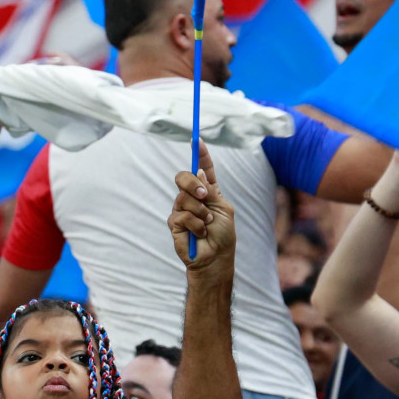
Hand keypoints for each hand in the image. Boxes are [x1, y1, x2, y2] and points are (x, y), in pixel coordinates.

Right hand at [170, 157, 236, 271]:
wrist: (215, 258)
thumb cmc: (223, 236)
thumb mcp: (223, 209)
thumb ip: (211, 191)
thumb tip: (199, 173)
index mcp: (208, 191)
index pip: (203, 168)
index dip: (200, 155)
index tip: (196, 140)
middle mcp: (193, 198)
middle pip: (184, 177)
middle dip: (193, 183)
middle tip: (204, 196)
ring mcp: (182, 209)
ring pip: (183, 197)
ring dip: (200, 211)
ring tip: (208, 224)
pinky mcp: (175, 223)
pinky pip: (182, 215)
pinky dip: (196, 224)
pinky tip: (201, 233)